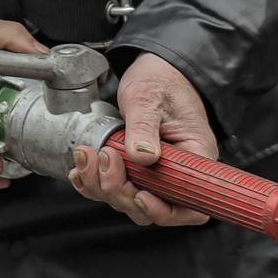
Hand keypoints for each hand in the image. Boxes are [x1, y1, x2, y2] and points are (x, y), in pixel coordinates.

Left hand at [69, 52, 218, 227]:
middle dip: (121, 191)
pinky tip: (82, 171)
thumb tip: (143, 156)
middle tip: (106, 159)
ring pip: (129, 199)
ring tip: (88, 157)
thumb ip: (144, 126)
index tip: (139, 194)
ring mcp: (155, 172)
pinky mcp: (135, 167)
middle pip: (152, 207)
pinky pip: (117, 186)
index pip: (188, 205)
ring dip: (102, 185)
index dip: (162, 210)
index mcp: (194, 157)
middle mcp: (177, 171)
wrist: (155, 68)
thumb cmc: (161, 79)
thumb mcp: (149, 97)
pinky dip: (94, 183)